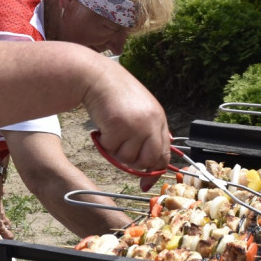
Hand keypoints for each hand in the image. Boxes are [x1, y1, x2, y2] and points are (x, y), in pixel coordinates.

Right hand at [82, 59, 169, 174]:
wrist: (98, 77)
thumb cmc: (116, 93)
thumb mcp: (140, 110)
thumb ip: (148, 132)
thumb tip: (152, 163)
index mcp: (159, 118)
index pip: (163, 154)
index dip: (154, 171)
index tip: (145, 183)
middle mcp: (151, 123)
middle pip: (147, 161)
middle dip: (133, 162)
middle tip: (120, 148)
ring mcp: (136, 125)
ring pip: (126, 158)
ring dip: (115, 149)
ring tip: (111, 130)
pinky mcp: (118, 127)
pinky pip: (110, 149)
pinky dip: (103, 142)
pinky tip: (103, 125)